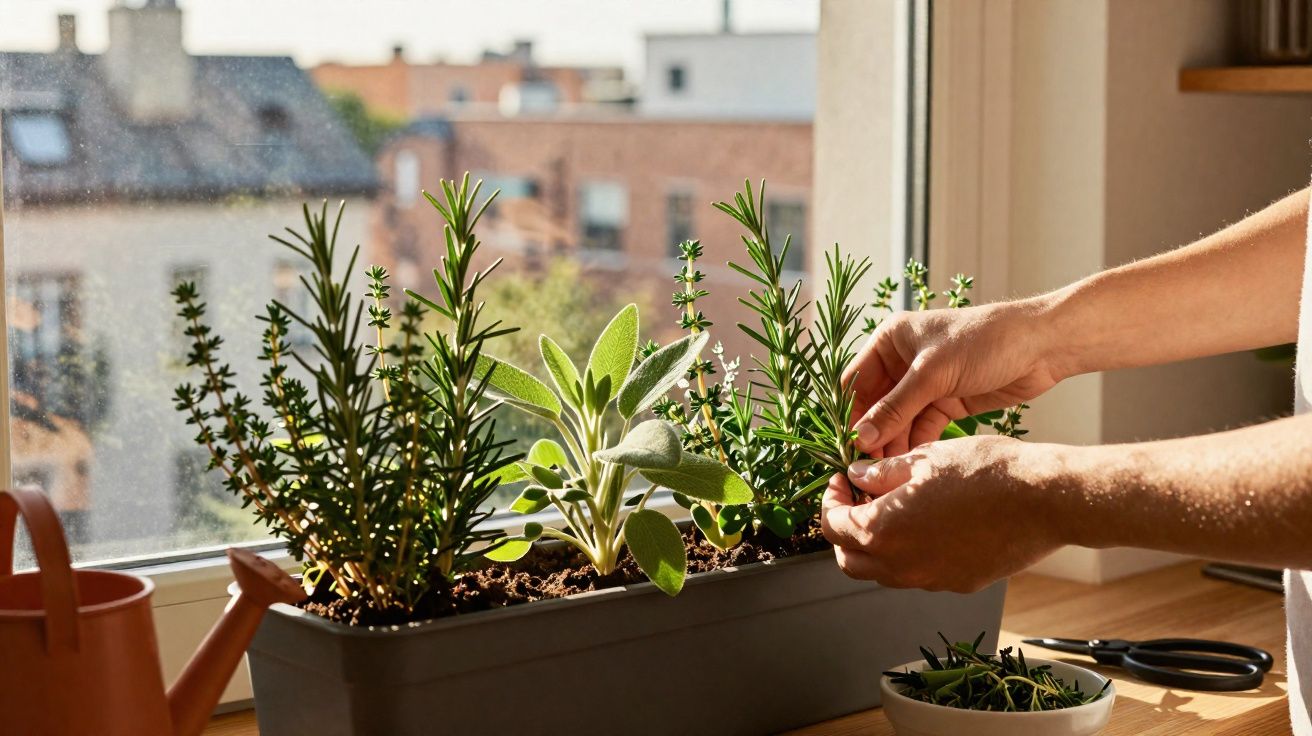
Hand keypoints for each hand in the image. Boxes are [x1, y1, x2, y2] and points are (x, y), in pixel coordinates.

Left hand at [820, 436, 1062, 592]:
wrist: (1044, 500)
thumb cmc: (985, 472)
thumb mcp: (923, 459)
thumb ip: (881, 473)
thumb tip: (856, 477)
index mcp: (882, 531)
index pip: (833, 525)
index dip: (830, 500)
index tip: (840, 480)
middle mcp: (901, 566)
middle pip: (850, 559)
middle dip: (844, 530)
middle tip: (856, 499)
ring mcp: (931, 580)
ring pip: (883, 572)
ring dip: (876, 544)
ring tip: (891, 508)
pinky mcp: (959, 583)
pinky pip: (919, 573)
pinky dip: (909, 553)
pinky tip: (927, 522)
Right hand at [844, 300, 1061, 457]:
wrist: (1041, 346)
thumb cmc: (983, 341)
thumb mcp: (933, 373)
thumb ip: (895, 407)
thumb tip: (861, 437)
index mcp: (890, 341)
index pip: (855, 382)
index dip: (851, 414)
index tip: (849, 447)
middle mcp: (902, 361)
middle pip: (875, 406)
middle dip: (873, 434)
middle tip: (869, 468)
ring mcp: (925, 384)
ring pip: (898, 421)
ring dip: (894, 444)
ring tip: (890, 473)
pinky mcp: (946, 402)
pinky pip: (922, 428)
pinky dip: (917, 445)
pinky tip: (913, 465)